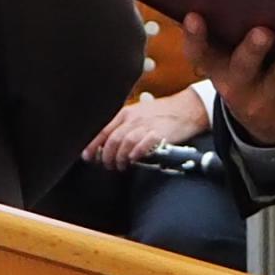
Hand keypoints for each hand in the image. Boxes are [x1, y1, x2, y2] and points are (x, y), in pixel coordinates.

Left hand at [87, 84, 212, 168]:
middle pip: (113, 139)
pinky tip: (134, 159)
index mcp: (126, 113)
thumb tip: (108, 143)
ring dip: (120, 158)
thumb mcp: (139, 114)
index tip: (87, 156)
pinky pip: (143, 145)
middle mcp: (134, 119)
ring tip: (121, 165)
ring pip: (125, 143)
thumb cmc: (163, 112)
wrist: (187, 109)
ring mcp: (146, 126)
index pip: (104, 130)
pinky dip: (135, 154)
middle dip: (107, 156)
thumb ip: (124, 126)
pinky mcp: (159, 133)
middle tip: (108, 165)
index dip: (93, 145)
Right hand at [195, 18, 274, 143]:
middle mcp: (235, 86)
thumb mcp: (230, 58)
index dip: (195, 35)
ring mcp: (261, 103)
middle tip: (263, 32)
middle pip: (242, 66)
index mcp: (218, 67)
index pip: (200, 52)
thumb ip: (232, 30)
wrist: (261, 123)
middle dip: (252, 49)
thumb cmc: (248, 74)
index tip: (193, 16)